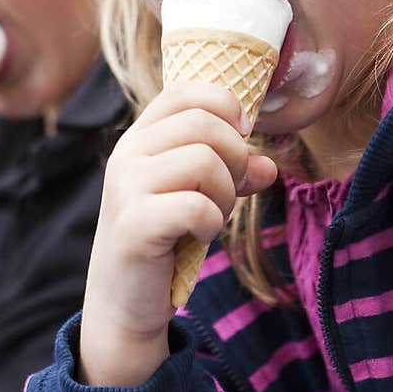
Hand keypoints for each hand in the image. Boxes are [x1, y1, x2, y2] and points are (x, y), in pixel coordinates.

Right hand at [78, 81, 277, 385]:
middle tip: (231, 189)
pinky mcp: (135, 225)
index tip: (241, 136)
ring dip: (225, 194)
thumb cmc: (165, 238)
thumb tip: (268, 165)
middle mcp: (127, 154)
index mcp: (139, 137)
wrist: (124, 299)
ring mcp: (126, 188)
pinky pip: (198, 206)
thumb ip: (232, 171)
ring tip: (211, 215)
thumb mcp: (199, 195)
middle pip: (204, 125)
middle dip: (235, 157)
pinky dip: (212, 223)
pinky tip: (201, 235)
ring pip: (204, 161)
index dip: (225, 106)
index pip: (185, 92)